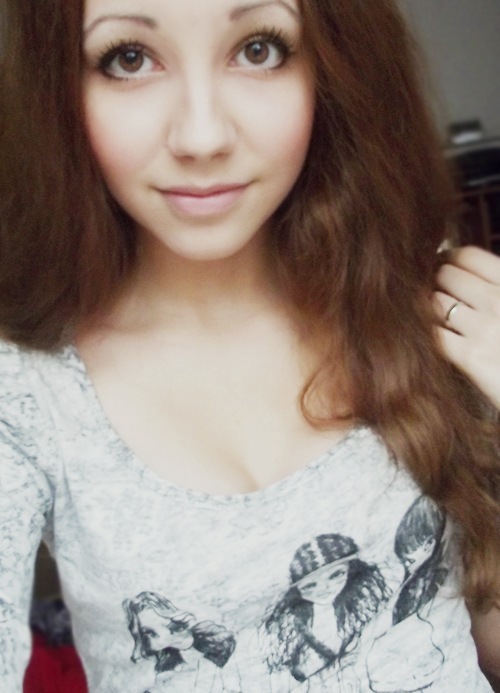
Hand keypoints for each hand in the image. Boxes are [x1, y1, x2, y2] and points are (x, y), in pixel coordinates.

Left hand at [434, 246, 499, 410]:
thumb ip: (495, 286)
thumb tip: (466, 267)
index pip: (468, 256)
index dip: (449, 257)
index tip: (443, 264)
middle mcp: (498, 301)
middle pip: (446, 275)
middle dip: (435, 282)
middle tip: (435, 293)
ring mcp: (484, 329)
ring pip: (435, 302)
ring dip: (429, 308)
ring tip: (435, 316)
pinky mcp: (470, 357)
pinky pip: (433, 333)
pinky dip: (429, 333)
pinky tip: (435, 338)